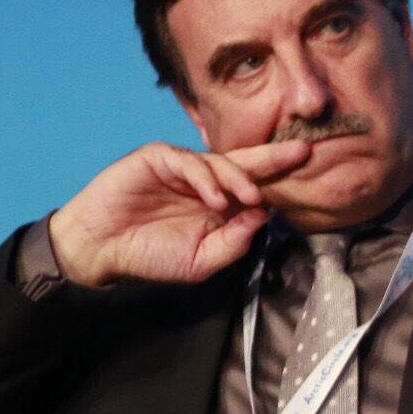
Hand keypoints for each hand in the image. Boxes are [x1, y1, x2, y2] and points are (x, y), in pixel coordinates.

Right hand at [44, 138, 314, 287]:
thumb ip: (234, 243)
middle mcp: (204, 181)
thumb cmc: (150, 255)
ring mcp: (181, 168)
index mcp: (219, 203)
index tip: (311, 173)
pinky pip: (187, 162)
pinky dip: (204, 178)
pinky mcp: (157, 159)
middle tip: (303, 153)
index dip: (279, 180)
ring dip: (239, 178)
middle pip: (245, 164)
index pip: (255, 186)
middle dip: (274, 158)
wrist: (101, 250)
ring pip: (219, 162)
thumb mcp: (202, 261)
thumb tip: (264, 217)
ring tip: (251, 196)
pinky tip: (215, 197)